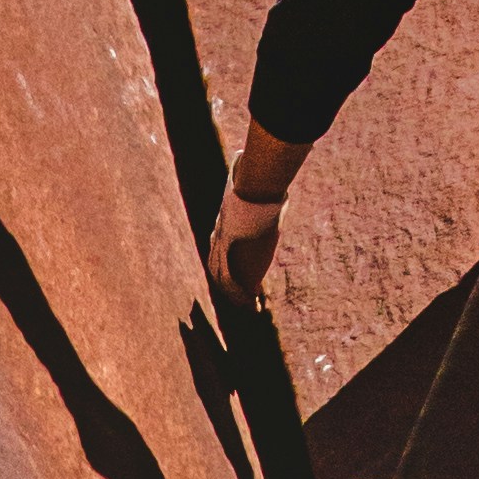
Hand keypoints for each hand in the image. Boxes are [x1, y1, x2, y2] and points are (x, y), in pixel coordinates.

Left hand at [210, 154, 291, 306]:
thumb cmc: (262, 180)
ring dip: (236, 295)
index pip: (219, 247)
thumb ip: (257, 184)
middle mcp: (219, 236)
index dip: (226, 263)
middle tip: (238, 298)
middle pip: (216, 266)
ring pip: (223, 278)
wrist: (256, 186)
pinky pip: (233, 282)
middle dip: (226, 284)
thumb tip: (262, 170)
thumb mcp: (257, 186)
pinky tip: (254, 304)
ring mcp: (224, 247)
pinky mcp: (233, 255)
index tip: (236, 273)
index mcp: (224, 221)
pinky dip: (242, 296)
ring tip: (249, 308)